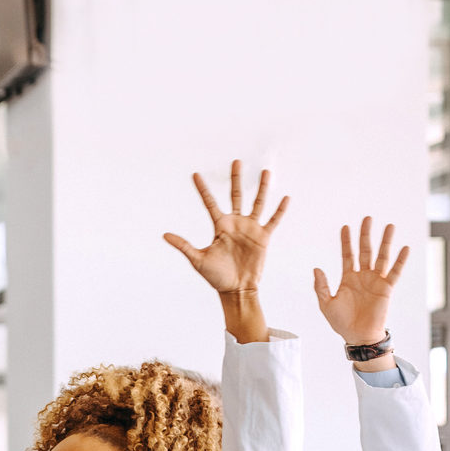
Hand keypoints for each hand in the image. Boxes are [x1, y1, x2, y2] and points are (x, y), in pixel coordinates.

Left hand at [163, 160, 288, 293]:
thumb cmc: (216, 276)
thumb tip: (164, 235)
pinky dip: (279, 210)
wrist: (235, 289)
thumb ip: (183, 245)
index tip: (194, 174)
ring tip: (265, 172)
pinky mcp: (263, 237)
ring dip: (262, 188)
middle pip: (235, 195)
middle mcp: (235, 223)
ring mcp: (250, 229)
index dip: (202, 189)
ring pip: (257, 203)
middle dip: (235, 179)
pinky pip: (273, 220)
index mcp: (219, 226)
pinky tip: (285, 197)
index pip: (209, 203)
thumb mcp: (197, 259)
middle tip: (236, 161)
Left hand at [315, 217, 407, 368]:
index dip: (346, 241)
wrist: (357, 336)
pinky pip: (395, 272)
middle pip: (365, 250)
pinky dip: (401, 260)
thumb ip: (321, 286)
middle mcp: (363, 276)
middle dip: (366, 234)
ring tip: (389, 226)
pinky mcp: (387, 288)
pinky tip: (404, 248)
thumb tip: (316, 268)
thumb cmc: (341, 322)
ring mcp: (376, 281)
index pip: (347, 254)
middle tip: (368, 218)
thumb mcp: (325, 303)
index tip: (345, 226)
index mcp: (348, 278)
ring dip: (385, 242)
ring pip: (381, 257)